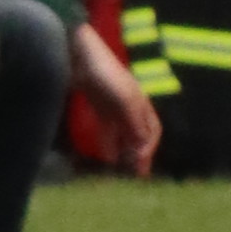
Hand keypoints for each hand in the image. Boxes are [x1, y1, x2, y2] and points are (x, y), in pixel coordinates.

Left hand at [70, 21, 160, 172]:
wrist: (78, 55)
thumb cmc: (105, 76)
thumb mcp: (124, 101)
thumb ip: (135, 125)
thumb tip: (142, 151)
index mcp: (141, 103)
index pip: (152, 131)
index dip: (148, 150)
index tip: (139, 168)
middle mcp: (131, 105)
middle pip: (139, 134)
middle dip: (138, 154)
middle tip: (134, 176)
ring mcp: (113, 105)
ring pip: (123, 133)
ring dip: (124, 150)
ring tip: (121, 170)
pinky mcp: (98, 105)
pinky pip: (107, 128)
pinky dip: (108, 142)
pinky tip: (105, 156)